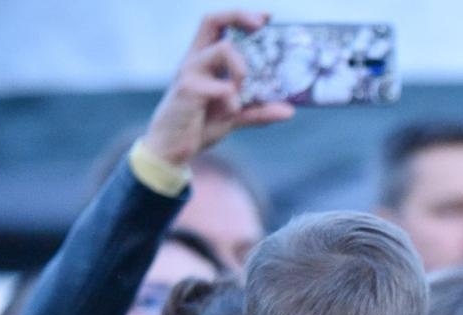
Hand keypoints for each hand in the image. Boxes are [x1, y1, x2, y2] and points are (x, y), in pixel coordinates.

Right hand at [140, 11, 294, 167]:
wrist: (173, 149)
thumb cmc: (199, 126)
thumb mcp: (235, 117)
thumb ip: (259, 111)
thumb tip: (289, 111)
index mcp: (205, 60)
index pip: (218, 25)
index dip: (241, 16)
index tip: (267, 17)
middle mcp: (195, 60)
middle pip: (212, 20)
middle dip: (239, 16)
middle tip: (261, 25)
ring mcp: (190, 72)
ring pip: (222, 49)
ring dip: (242, 68)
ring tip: (243, 90)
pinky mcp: (188, 90)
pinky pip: (220, 86)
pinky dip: (233, 98)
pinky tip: (233, 111)